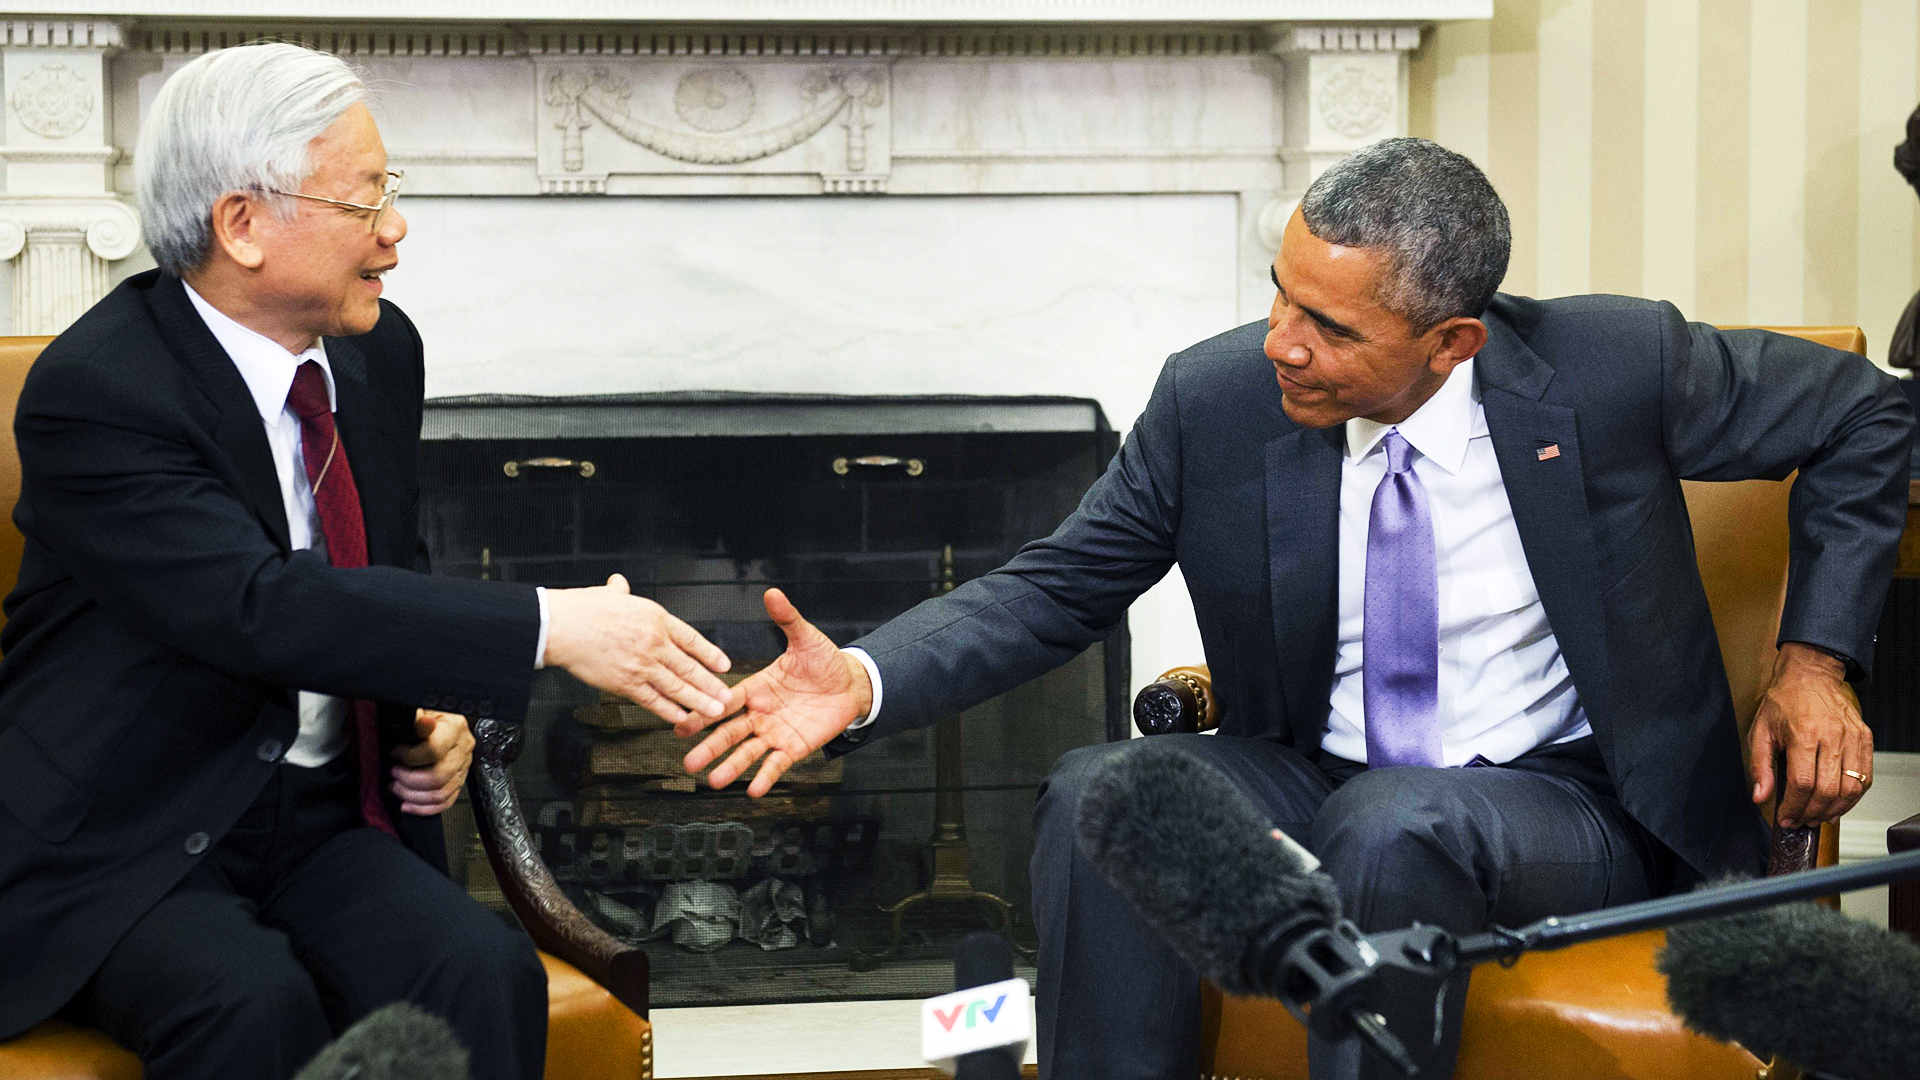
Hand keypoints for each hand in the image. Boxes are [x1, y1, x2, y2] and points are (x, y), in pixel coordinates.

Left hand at [391, 708, 473, 815]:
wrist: (439, 717)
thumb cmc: (427, 712)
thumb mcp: (420, 707)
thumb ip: (418, 716)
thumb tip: (423, 723)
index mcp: (455, 727)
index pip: (434, 750)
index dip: (410, 756)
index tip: (395, 753)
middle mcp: (463, 747)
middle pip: (439, 777)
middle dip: (409, 780)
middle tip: (393, 774)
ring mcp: (463, 766)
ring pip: (441, 793)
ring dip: (413, 796)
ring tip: (396, 787)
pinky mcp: (459, 779)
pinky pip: (446, 801)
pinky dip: (425, 808)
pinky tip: (407, 804)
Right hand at [543, 573, 731, 723]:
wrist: (560, 625)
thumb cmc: (583, 609)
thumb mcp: (609, 594)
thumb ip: (620, 591)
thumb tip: (619, 583)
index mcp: (656, 618)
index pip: (692, 639)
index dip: (710, 654)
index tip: (724, 665)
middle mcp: (655, 642)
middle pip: (690, 667)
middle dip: (711, 685)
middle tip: (727, 697)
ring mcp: (642, 665)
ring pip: (677, 687)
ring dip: (699, 702)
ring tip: (714, 711)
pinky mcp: (625, 683)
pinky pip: (653, 701)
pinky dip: (669, 711)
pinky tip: (681, 718)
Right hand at [677, 588, 872, 796]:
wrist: (851, 683)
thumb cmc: (825, 661)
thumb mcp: (806, 638)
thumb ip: (787, 620)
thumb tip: (773, 593)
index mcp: (757, 688)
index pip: (725, 702)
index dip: (705, 712)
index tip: (681, 724)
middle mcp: (761, 713)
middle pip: (730, 732)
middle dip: (709, 747)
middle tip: (687, 763)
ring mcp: (776, 732)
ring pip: (748, 752)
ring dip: (732, 767)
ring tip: (714, 781)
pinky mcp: (794, 747)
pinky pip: (777, 764)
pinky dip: (766, 778)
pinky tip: (753, 791)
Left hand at [1748, 642, 1873, 827]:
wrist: (1810, 676)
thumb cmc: (1783, 702)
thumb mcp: (1760, 731)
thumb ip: (1760, 766)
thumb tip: (1760, 796)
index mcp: (1802, 734)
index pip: (1803, 783)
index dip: (1794, 807)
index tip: (1786, 818)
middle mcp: (1831, 736)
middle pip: (1828, 790)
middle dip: (1813, 813)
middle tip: (1802, 821)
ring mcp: (1852, 738)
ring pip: (1851, 788)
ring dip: (1835, 809)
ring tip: (1819, 816)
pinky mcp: (1865, 738)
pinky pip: (1865, 777)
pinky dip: (1853, 796)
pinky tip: (1838, 803)